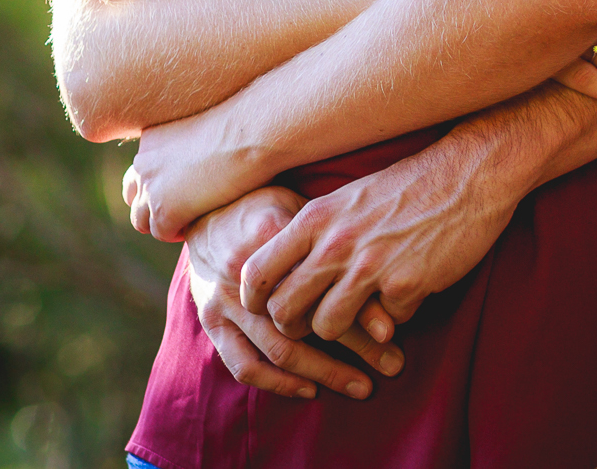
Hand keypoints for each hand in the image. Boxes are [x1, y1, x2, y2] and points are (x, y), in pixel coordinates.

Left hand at [125, 106, 264, 241]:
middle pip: (133, 195)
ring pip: (141, 220)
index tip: (182, 191)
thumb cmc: (244, 127)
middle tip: (181, 212)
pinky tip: (199, 224)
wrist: (252, 133)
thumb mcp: (205, 131)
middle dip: (152, 207)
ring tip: (191, 220)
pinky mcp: (164, 210)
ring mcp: (151, 187)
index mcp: (152, 138)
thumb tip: (202, 163)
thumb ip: (191, 148)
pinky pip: (161, 233)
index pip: (141, 170)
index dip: (158, 185)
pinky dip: (177, 233)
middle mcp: (144, 160)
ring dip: (163, 224)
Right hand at [183, 188, 404, 400]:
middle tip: (394, 364)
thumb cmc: (266, 207)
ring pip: (279, 349)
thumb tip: (385, 276)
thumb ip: (331, 240)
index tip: (393, 331)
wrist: (203, 211)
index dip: (361, 308)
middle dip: (355, 348)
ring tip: (363, 386)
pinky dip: (278, 383)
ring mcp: (224, 300)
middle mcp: (244, 271)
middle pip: (307, 320)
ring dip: (325, 372)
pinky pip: (243, 364)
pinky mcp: (210, 321)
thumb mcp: (299, 207)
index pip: (323, 279)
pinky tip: (311, 390)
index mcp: (271, 233)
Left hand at [239, 135, 523, 343]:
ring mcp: (369, 266)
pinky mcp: (405, 285)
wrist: (466, 175)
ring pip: (326, 327)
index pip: (257, 270)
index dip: (254, 299)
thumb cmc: (406, 188)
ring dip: (342, 330)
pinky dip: (394, 317)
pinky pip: (383, 324)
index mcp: (315, 218)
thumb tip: (290, 272)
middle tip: (310, 326)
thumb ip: (317, 233)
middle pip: (284, 310)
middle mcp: (335, 242)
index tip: (265, 309)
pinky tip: (408, 292)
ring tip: (359, 316)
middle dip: (294, 327)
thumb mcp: (347, 200)